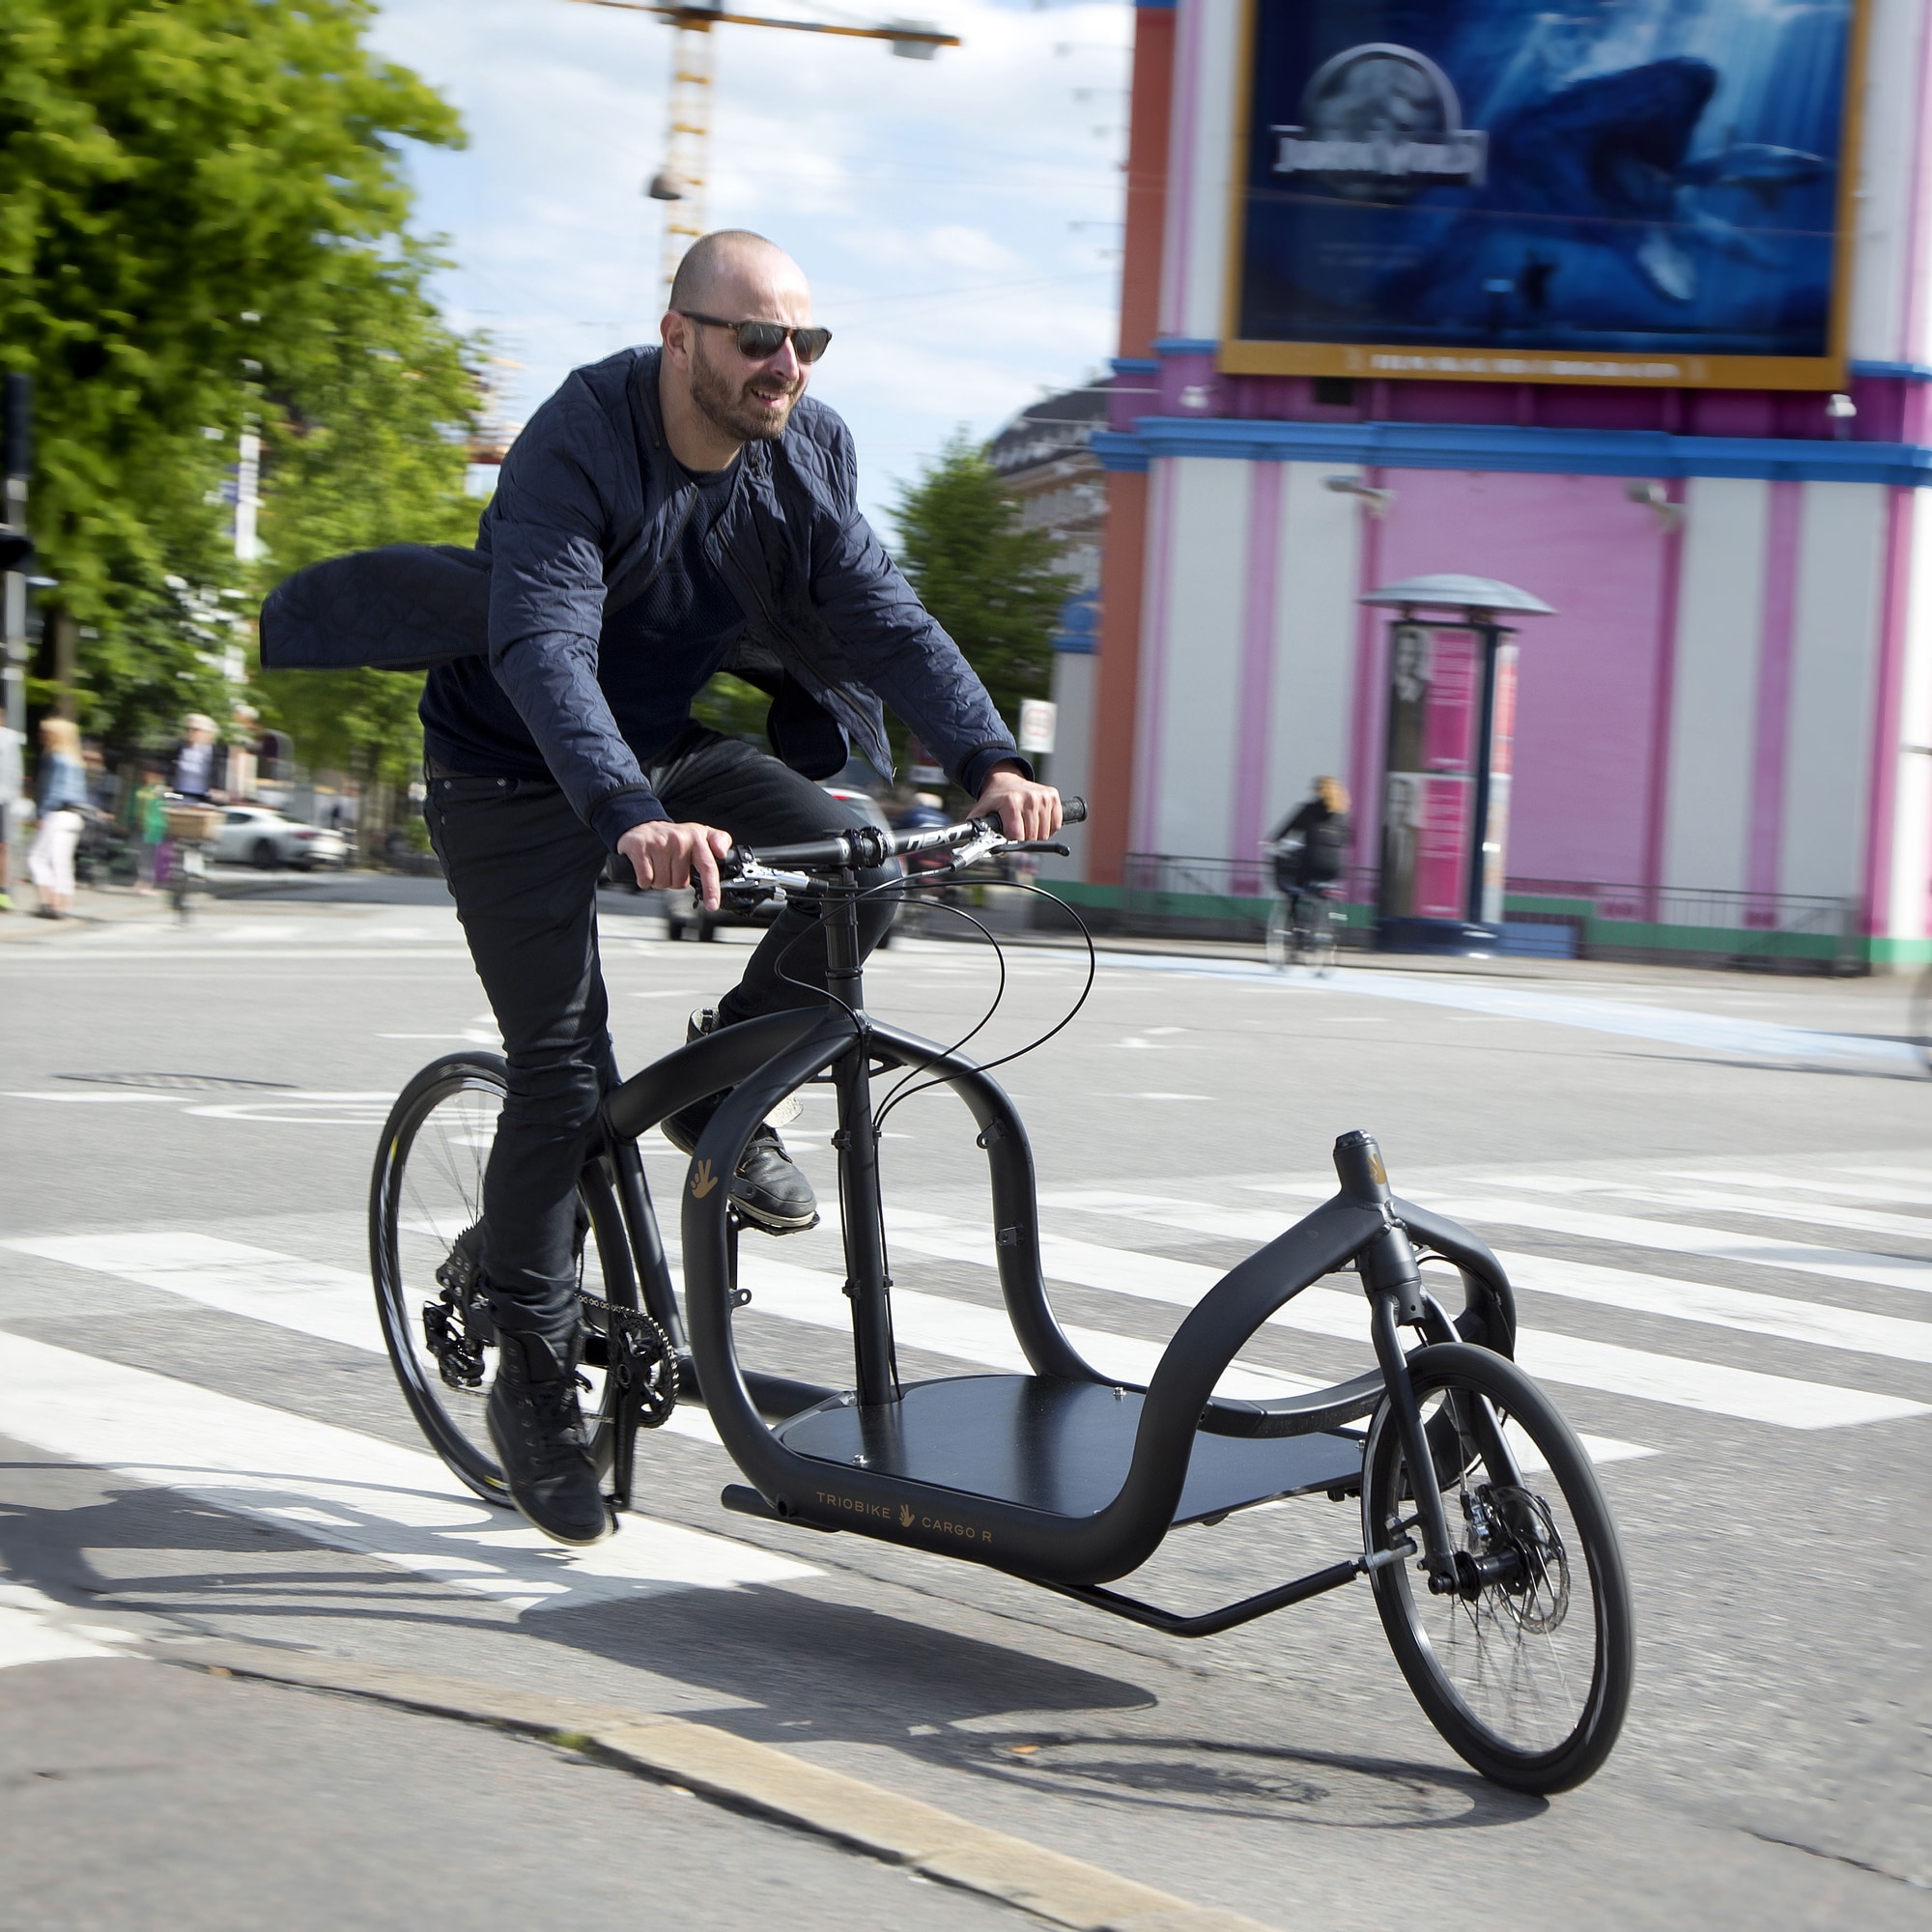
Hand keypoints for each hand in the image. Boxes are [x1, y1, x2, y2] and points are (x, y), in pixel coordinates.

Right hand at [618, 819, 733, 910]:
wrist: (643, 826)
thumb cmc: (673, 836)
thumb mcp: (700, 834)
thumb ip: (719, 841)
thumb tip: (722, 852)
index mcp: (696, 838)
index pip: (707, 867)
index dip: (711, 889)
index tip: (712, 905)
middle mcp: (679, 839)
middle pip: (680, 882)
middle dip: (674, 880)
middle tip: (669, 866)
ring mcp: (658, 843)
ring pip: (663, 883)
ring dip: (659, 880)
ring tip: (658, 865)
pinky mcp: (639, 848)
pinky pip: (646, 879)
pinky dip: (645, 880)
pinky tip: (647, 867)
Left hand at [974, 764, 1061, 842]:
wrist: (1006, 779)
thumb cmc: (996, 798)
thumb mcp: (981, 810)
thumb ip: (978, 828)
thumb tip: (981, 845)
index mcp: (1011, 801)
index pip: (1018, 835)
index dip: (1013, 841)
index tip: (1009, 837)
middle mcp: (1029, 797)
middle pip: (1032, 836)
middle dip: (1024, 840)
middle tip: (1017, 832)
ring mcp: (1043, 796)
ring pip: (1045, 833)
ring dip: (1036, 835)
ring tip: (1026, 826)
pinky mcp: (1053, 796)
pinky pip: (1055, 825)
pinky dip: (1048, 828)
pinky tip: (1037, 821)